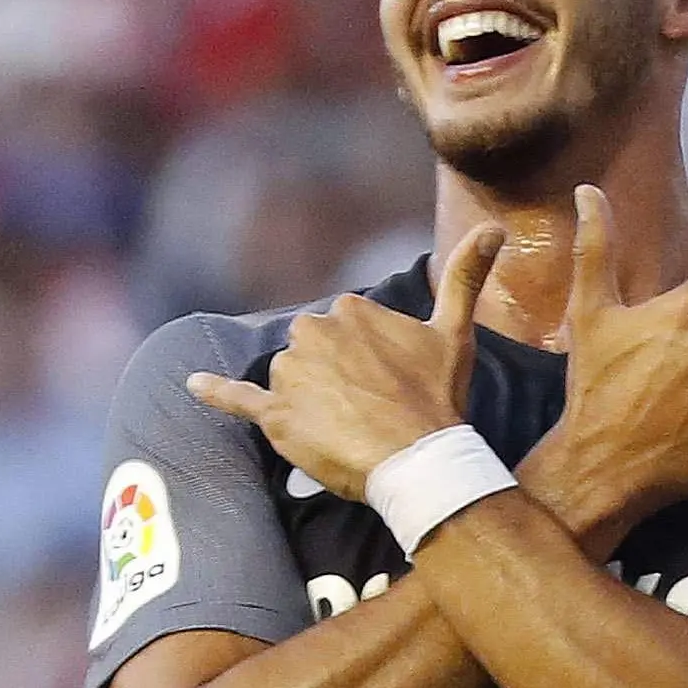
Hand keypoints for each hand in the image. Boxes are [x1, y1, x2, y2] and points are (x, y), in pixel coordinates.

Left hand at [188, 225, 491, 501]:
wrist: (422, 459)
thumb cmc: (439, 399)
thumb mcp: (455, 333)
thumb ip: (467, 277)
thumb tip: (496, 228)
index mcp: (348, 308)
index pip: (343, 333)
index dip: (364, 364)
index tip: (388, 387)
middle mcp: (311, 331)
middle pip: (311, 355)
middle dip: (333, 380)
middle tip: (370, 412)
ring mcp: (291, 375)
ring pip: (290, 383)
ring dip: (310, 403)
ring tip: (349, 430)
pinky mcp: (276, 416)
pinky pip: (237, 399)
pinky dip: (214, 392)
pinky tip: (191, 385)